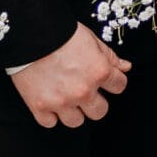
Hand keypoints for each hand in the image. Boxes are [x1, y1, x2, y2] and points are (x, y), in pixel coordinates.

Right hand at [11, 24, 129, 128]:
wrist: (30, 34)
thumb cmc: (62, 33)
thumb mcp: (92, 40)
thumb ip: (110, 57)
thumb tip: (126, 68)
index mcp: (99, 72)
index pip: (120, 87)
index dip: (114, 82)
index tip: (105, 79)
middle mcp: (83, 91)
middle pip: (100, 112)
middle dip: (95, 102)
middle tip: (85, 91)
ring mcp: (61, 102)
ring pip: (76, 121)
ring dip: (73, 111)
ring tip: (66, 97)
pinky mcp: (39, 107)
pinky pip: (50, 123)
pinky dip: (50, 114)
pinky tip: (49, 100)